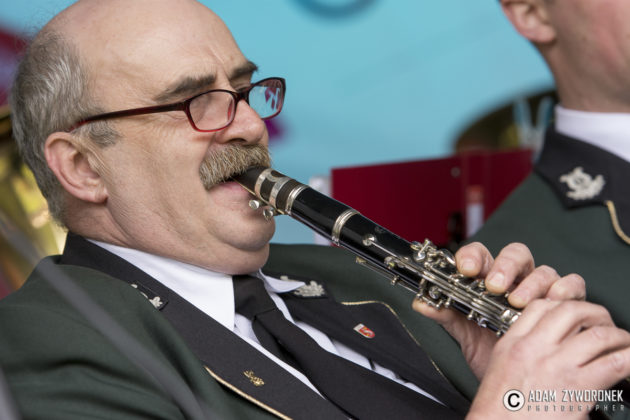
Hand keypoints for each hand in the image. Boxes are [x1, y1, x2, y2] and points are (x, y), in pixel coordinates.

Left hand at [412, 242, 584, 377]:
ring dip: (532, 284)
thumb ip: (446, 315)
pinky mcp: (564, 301)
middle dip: (505, 267)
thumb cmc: (491, 349)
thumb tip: (421, 303)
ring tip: (520, 302)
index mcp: (487, 280)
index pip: (481, 255)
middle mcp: (516, 280)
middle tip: (495, 286)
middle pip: (515, 255)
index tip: (467, 269)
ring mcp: (541, 289)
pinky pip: (571, 284)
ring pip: (543, 270)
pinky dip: (565, 290)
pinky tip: (555, 301)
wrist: (515, 379)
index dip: (473, 256)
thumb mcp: (465, 334)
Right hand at [468, 299, 629, 418]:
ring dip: (619, 337)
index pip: (540, 307)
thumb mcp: (499, 373)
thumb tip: (548, 350)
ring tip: (624, 344)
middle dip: (594, 313)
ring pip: (599, 334)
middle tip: (603, 324)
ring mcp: (556, 365)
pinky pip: (615, 363)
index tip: (574, 315)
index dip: (563, 304)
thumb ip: (522, 355)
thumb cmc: (500, 415)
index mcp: (512, 345)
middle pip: (570, 311)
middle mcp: (534, 349)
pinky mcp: (578, 387)